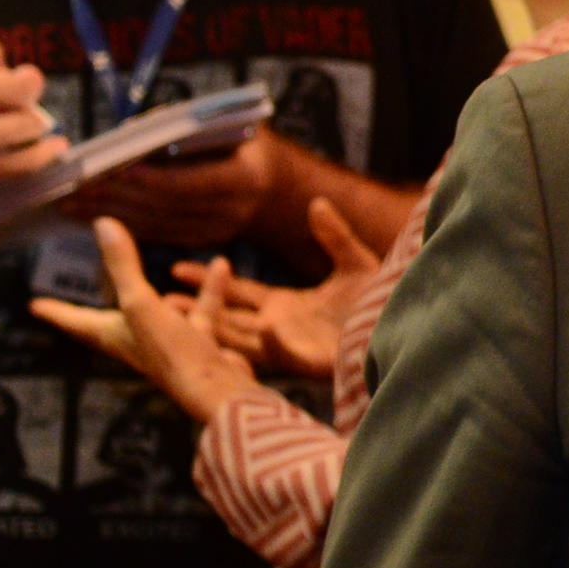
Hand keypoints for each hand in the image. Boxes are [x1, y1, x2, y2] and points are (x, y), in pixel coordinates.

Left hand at [30, 216, 263, 425]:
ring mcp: (169, 344)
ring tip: (170, 269)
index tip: (34, 306)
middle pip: (110, 322)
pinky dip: (209, 289)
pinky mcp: (199, 344)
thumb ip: (123, 266)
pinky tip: (220, 267)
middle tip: (80, 301)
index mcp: (114, 335)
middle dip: (95, 311)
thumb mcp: (141, 303)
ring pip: (160, 314)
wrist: (216, 388)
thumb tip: (102, 224)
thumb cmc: (170, 351)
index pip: (75, 321)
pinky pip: (202, 311)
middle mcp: (137, 341)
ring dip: (164, 293)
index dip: (55, 311)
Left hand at [69, 123, 280, 249]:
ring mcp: (216, 231)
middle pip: (166, 206)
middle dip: (119, 196)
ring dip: (110, 215)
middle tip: (77, 187)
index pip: (194, 183)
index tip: (120, 168)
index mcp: (245, 179)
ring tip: (71, 203)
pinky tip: (91, 217)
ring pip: (155, 225)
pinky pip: (156, 234)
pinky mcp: (200, 241)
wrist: (279, 190)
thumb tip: (137, 129)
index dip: (156, 178)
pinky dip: (122, 225)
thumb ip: (192, 125)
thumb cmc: (248, 145)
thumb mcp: (234, 125)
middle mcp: (231, 211)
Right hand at [173, 198, 377, 376]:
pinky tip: (266, 325)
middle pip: (228, 319)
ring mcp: (295, 346)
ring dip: (218, 328)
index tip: (174, 268)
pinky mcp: (314, 362)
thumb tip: (316, 205)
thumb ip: (334, 236)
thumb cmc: (384, 303)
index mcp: (289, 306)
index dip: (208, 281)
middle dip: (194, 310)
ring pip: (244, 339)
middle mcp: (283, 328)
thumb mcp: (356, 262)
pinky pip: (288, 353)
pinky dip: (276, 341)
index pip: (238, 293)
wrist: (412, 326)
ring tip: (185, 316)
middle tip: (157, 300)